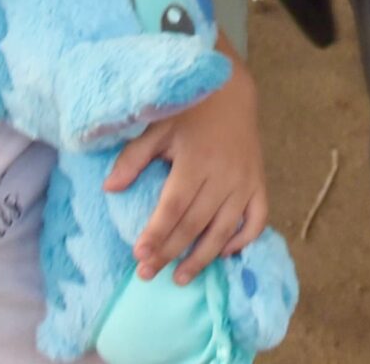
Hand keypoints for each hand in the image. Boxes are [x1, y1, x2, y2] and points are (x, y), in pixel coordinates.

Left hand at [109, 65, 266, 282]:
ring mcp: (244, 181)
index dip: (156, 233)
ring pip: (224, 228)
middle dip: (170, 252)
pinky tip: (223, 252)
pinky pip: (257, 218)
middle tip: (147, 273)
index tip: (138, 255)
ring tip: (180, 278)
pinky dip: (243, 239)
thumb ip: (134, 157)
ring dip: (202, 258)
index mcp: (196, 159)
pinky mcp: (259, 183)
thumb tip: (109, 188)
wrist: (232, 90)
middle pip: (195, 223)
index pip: (174, 206)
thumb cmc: (190, 110)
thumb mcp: (159, 126)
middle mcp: (223, 174)